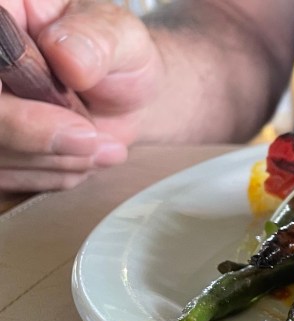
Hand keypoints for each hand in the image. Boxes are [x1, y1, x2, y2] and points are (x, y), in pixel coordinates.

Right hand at [0, 0, 161, 191]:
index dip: (9, 106)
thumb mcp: (120, 35)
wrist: (126, 93)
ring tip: (102, 145)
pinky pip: (9, 176)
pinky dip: (54, 174)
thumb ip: (95, 39)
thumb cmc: (117, 53)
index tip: (63, 118)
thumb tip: (66, 54)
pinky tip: (84, 157)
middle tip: (92, 139)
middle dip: (33, 137)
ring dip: (55, 159)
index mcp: (2, 15)